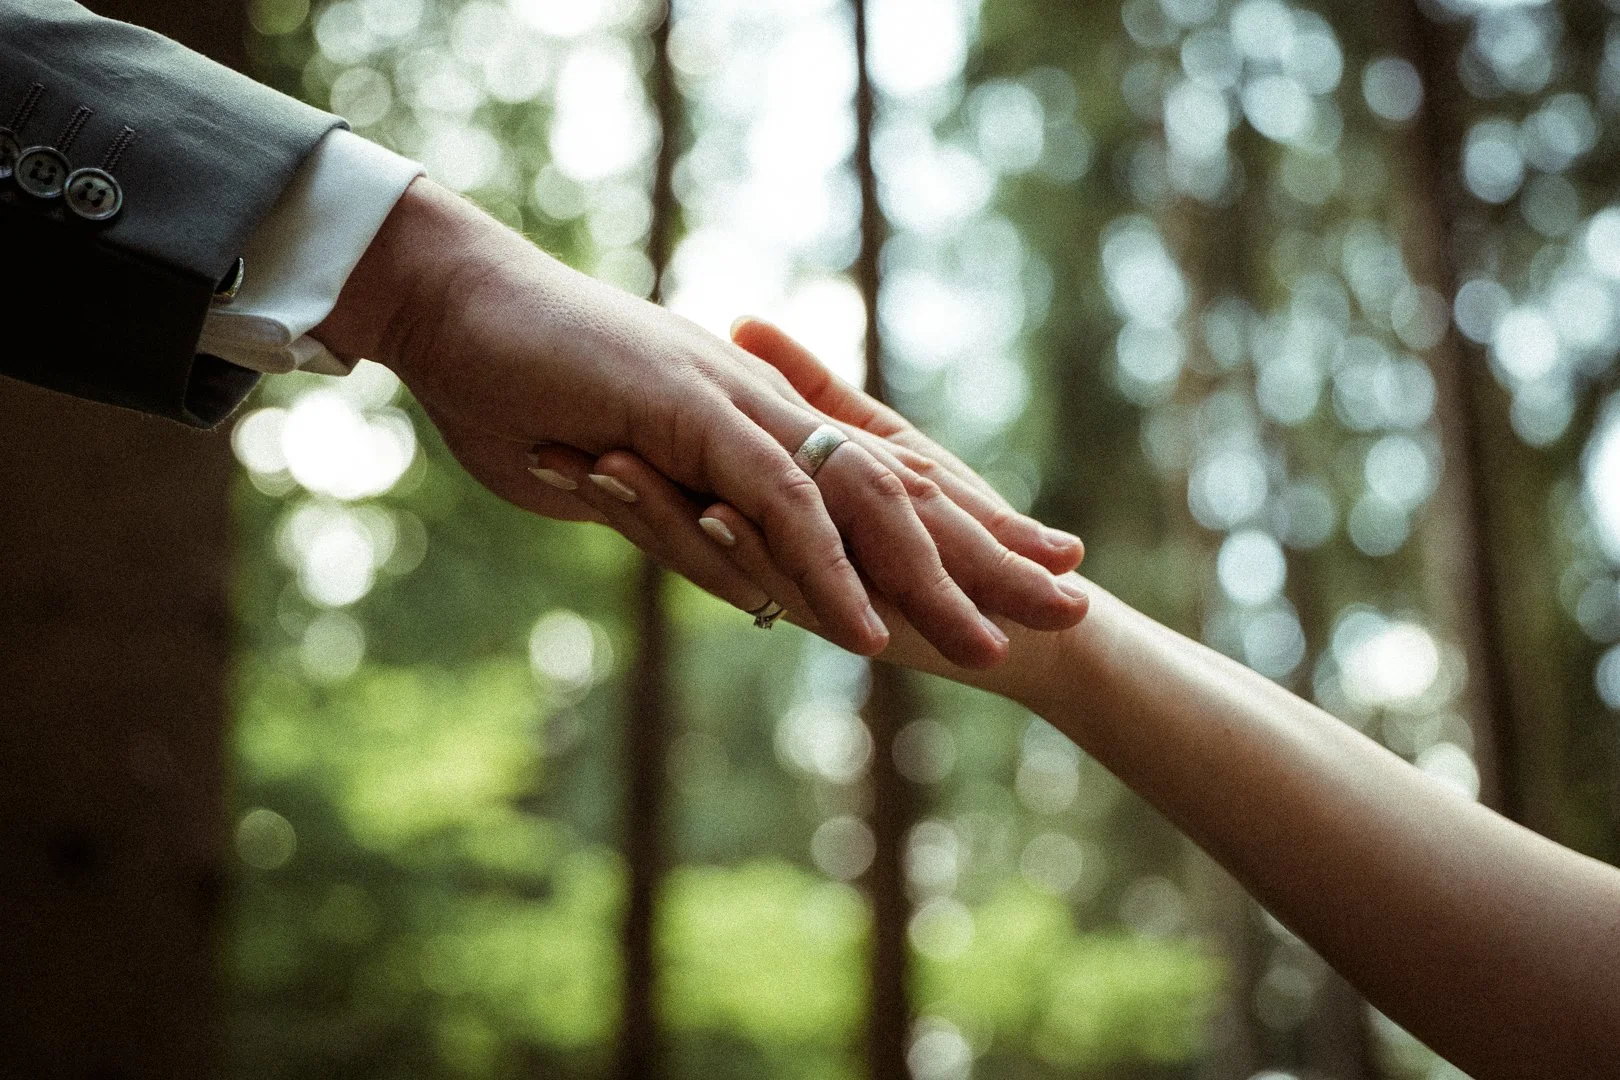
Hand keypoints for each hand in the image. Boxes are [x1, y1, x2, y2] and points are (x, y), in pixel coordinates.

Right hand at [314, 179, 1085, 666]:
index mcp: (762, 420)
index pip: (883, 484)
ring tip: (995, 650)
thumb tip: (738, 571)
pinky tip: (867, 632)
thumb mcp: (620, 477)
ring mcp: (737, 408)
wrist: (452, 304)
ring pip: (862, 503)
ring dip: (930, 580)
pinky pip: (776, 503)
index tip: (1030, 567)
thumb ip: (687, 523)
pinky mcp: (692, 417)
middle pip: (905, 493)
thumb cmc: (516, 386)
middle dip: (992, 556)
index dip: (963, 528)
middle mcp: (770, 408)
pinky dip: (825, 570)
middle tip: (1075, 606)